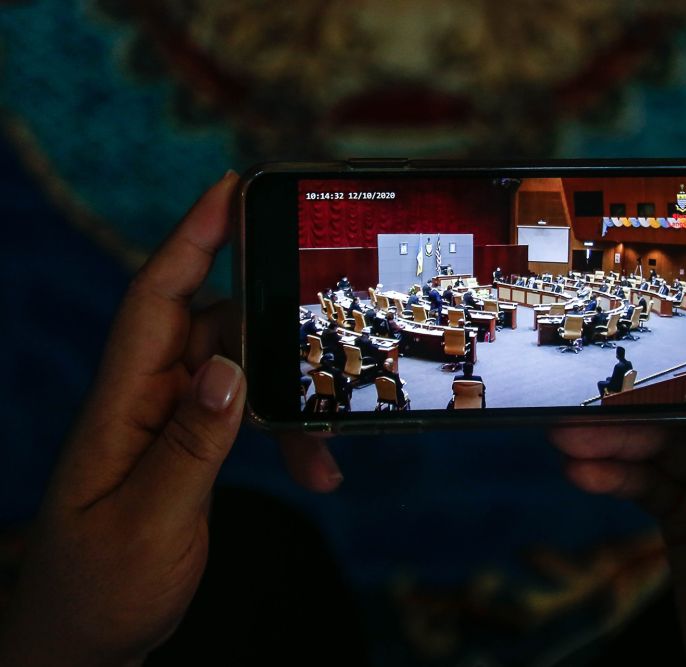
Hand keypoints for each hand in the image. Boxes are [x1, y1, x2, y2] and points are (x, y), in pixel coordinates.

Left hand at [0, 172, 335, 665]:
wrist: (82, 643)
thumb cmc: (99, 590)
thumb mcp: (150, 523)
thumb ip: (190, 445)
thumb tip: (229, 371)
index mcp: (120, 407)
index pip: (155, 303)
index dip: (190, 240)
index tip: (229, 188)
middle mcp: (144, 401)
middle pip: (213, 327)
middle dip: (271, 322)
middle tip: (327, 307)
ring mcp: (168, 423)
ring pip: (241, 374)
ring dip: (289, 399)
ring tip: (326, 448)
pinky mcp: (190, 448)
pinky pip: (245, 417)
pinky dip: (284, 436)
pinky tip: (316, 471)